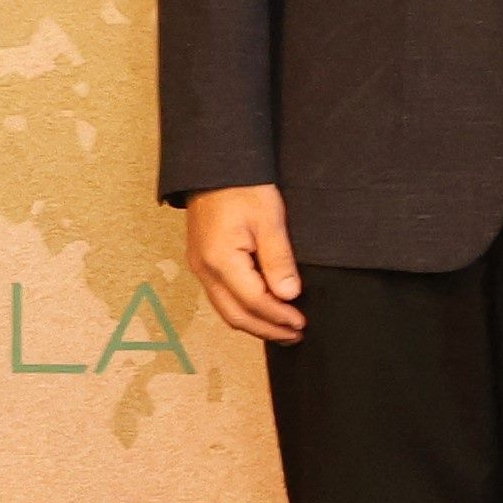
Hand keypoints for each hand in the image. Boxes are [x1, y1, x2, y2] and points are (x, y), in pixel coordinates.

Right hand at [185, 184, 306, 344]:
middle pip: (235, 315)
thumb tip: (289, 295)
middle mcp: (204, 269)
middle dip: (267, 329)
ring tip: (283, 330)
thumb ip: (278, 259)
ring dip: (255, 323)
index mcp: (220, 260)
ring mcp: (200, 267)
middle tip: (295, 335)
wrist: (215, 166)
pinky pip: (221, 296)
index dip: (278, 317)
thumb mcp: (269, 219)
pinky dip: (243, 310)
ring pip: (226, 309)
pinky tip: (263, 310)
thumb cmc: (243, 187)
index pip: (253, 302)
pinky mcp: (203, 261)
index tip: (302, 323)